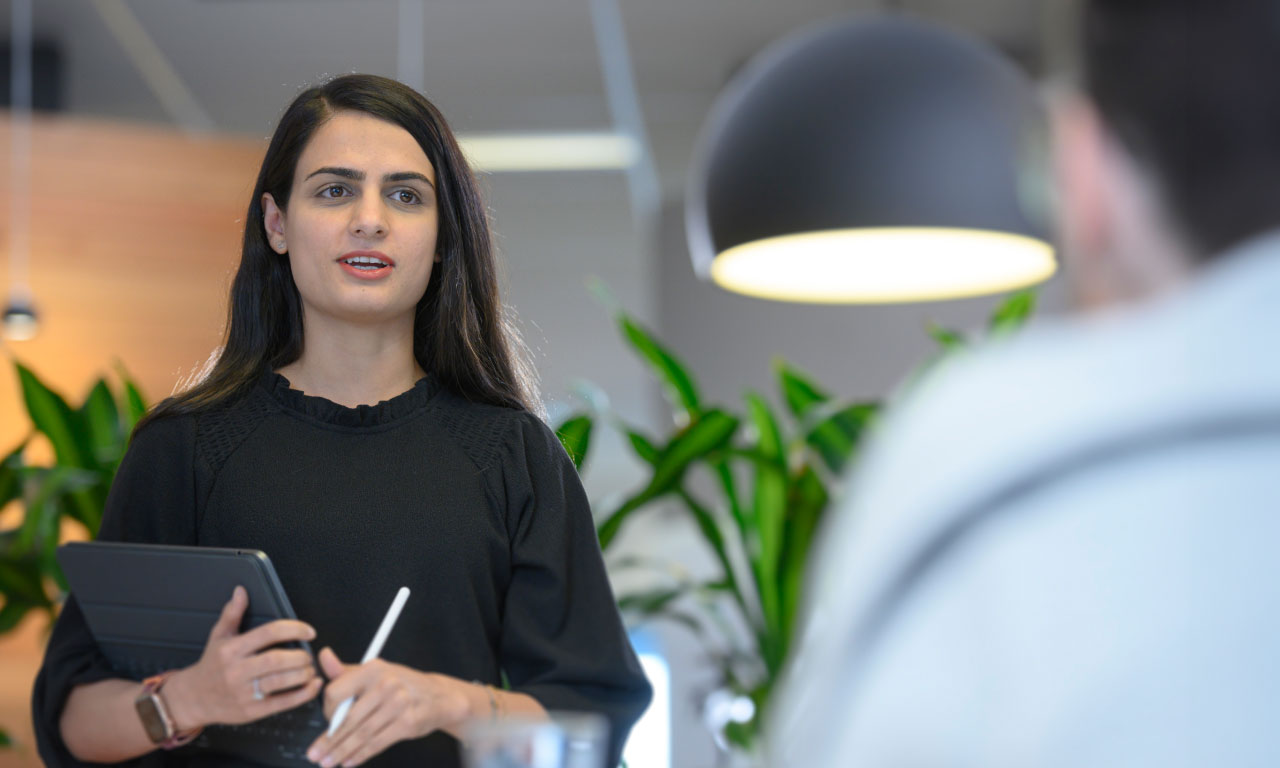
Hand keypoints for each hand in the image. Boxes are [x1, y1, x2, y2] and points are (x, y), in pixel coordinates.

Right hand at [168, 586, 322, 729]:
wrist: (193, 699)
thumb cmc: (211, 666)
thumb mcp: (218, 636)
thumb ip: (232, 613)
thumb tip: (241, 592)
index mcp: (231, 649)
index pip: (268, 633)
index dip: (294, 629)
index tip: (308, 631)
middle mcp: (237, 671)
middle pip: (276, 660)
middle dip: (299, 656)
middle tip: (308, 654)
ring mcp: (243, 693)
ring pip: (280, 681)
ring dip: (303, 674)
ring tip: (309, 669)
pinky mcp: (251, 711)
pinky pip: (282, 703)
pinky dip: (302, 694)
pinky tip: (311, 686)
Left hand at [306, 647, 470, 767]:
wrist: (438, 696)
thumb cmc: (402, 684)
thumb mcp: (375, 672)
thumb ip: (345, 671)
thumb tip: (324, 657)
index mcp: (372, 669)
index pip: (337, 692)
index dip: (327, 711)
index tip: (325, 723)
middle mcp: (386, 684)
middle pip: (348, 718)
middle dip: (329, 740)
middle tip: (315, 753)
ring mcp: (398, 704)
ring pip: (361, 734)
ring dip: (342, 751)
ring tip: (329, 761)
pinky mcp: (407, 723)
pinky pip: (377, 743)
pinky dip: (361, 755)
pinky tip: (349, 761)